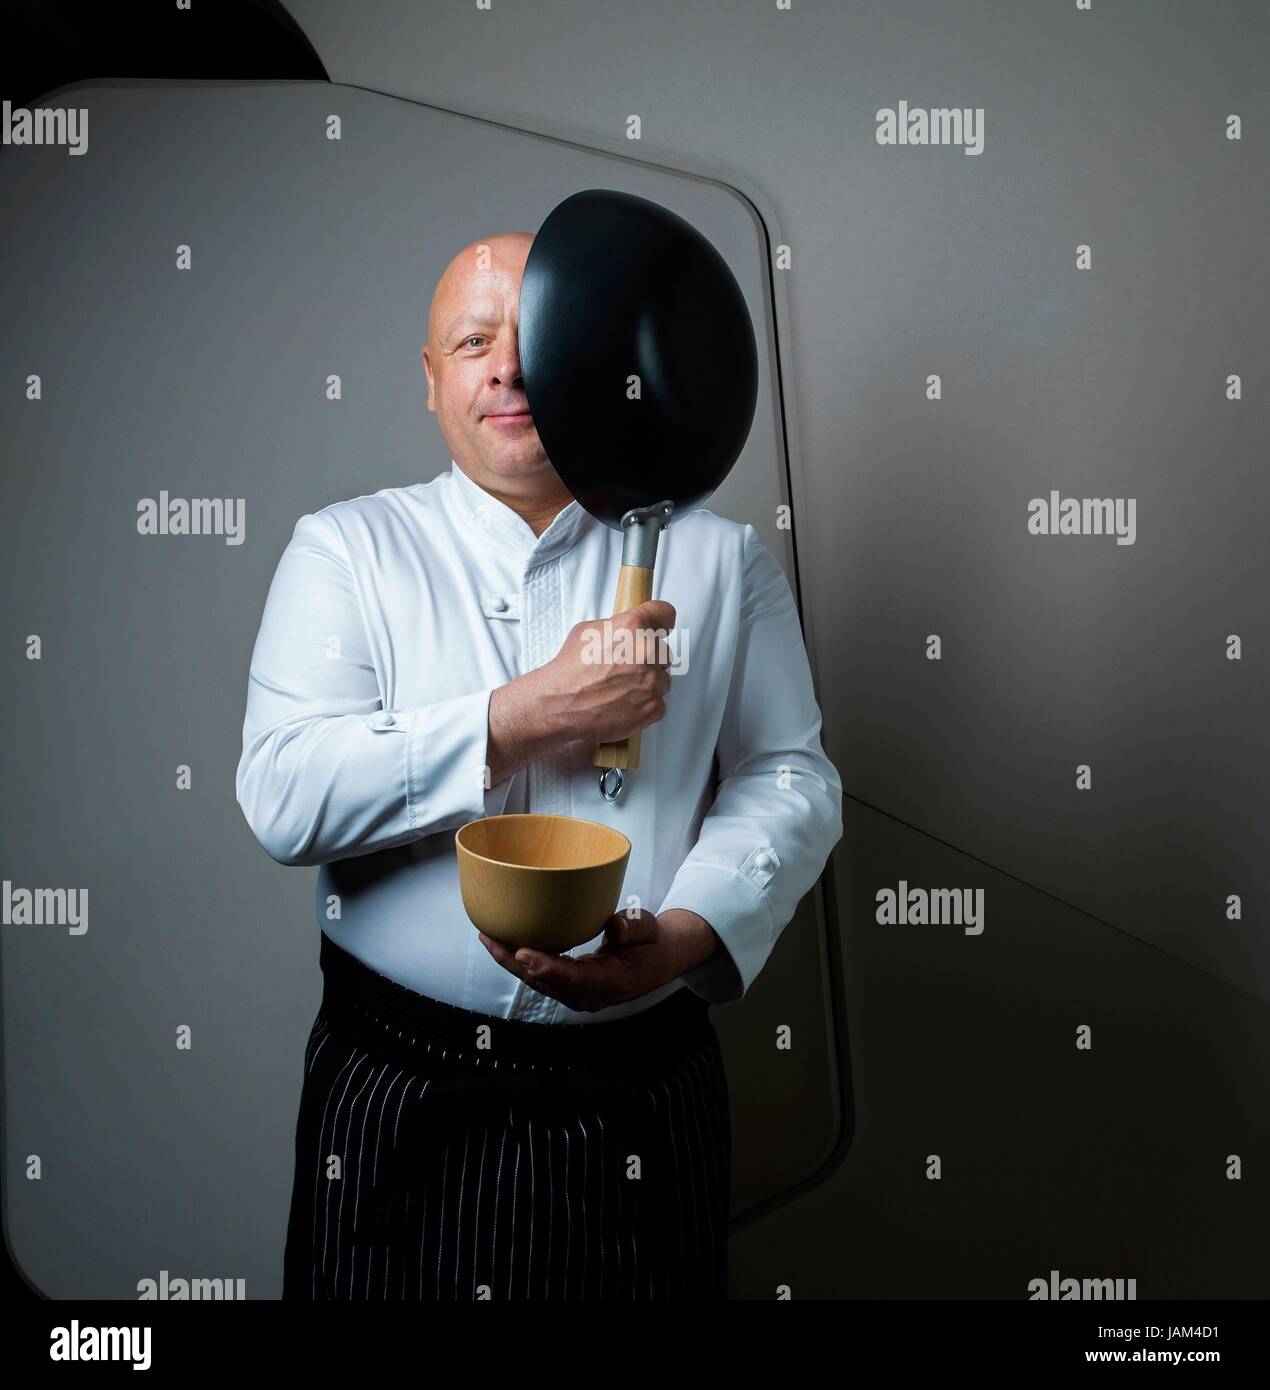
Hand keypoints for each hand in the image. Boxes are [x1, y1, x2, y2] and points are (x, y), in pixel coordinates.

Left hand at [477, 907, 719, 1012]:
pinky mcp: (568, 986)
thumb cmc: (652, 943)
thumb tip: (611, 927)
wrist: (658, 960)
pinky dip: (520, 961)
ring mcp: (576, 993)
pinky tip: (504, 943)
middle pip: (544, 982)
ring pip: (536, 980)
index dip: (547, 968)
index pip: (574, 979)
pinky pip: (540, 976)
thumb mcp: (650, 929)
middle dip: (513, 962)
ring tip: (488, 936)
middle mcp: (588, 994)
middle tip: (490, 937)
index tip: (523, 954)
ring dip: (510, 961)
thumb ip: (633, 927)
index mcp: (610, 982)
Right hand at [532, 599, 678, 745]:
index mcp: (633, 627)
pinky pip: (659, 703)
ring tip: (620, 688)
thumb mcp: (588, 631)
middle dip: (648, 659)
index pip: (665, 613)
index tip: (662, 627)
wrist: (559, 705)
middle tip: (624, 668)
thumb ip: (618, 627)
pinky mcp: (653, 706)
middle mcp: (646, 652)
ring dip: (647, 684)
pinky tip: (623, 703)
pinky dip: (644, 705)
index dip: (661, 621)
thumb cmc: (569, 671)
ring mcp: (652, 681)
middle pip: (663, 652)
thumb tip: (629, 630)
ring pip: (662, 679)